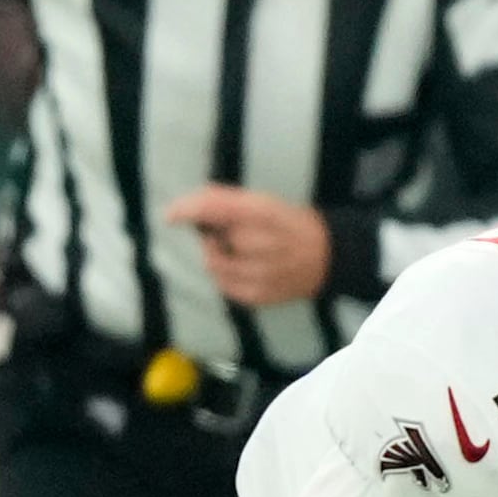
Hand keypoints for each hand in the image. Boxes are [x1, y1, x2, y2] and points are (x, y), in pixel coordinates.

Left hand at [164, 184, 331, 305]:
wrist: (326, 256)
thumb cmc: (288, 224)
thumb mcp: (264, 201)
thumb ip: (226, 200)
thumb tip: (189, 203)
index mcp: (265, 213)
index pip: (217, 209)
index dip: (189, 211)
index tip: (171, 215)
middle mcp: (264, 243)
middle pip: (214, 241)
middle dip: (215, 237)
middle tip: (231, 234)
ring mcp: (262, 273)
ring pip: (214, 265)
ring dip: (219, 257)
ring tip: (240, 252)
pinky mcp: (259, 296)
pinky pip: (223, 285)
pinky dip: (226, 276)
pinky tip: (245, 269)